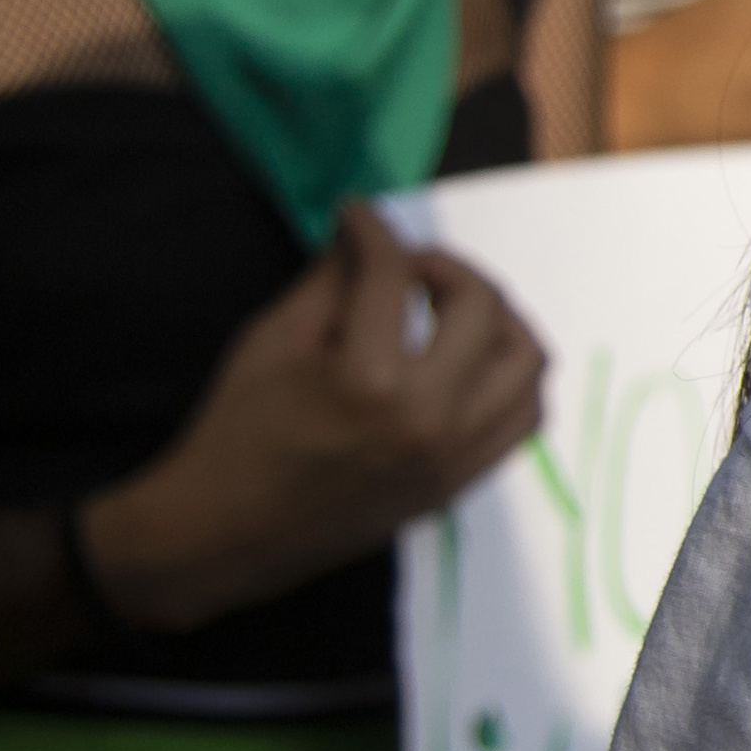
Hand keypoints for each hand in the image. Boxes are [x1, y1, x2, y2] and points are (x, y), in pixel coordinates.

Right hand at [79, 206, 547, 635]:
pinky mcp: (461, 482)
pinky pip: (525, 416)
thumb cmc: (237, 433)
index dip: (373, 229)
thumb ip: (330, 279)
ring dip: (497, 318)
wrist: (223, 534)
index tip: (358, 216)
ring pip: (526, 360)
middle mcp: (430, 418)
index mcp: (371, 380)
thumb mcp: (272, 340)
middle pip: (481, 304)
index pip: (395, 274)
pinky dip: (511, 376)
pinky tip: (471, 361)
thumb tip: (365, 232)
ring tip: (453, 308)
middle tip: (407, 265)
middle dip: (444, 265)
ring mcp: (455, 456)